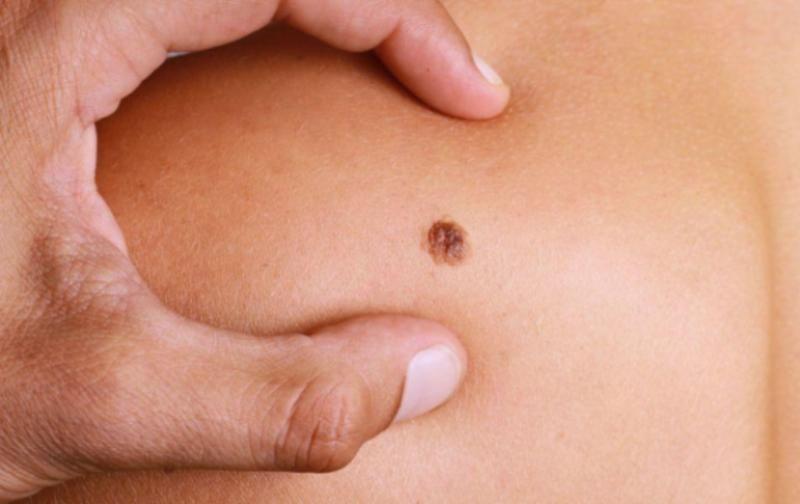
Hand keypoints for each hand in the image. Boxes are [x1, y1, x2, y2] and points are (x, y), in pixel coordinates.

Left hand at [0, 0, 507, 500]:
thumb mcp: (92, 396)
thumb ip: (275, 398)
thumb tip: (428, 368)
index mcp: (52, 31)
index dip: (401, 15)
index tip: (466, 94)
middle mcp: (39, 8)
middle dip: (368, 6)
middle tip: (433, 79)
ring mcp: (30, 32)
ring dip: (309, 15)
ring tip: (374, 75)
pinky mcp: (23, 69)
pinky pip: (167, 18)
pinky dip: (250, 35)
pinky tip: (266, 96)